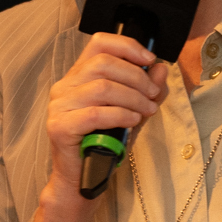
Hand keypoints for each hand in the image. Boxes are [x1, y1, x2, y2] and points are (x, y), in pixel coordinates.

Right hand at [44, 33, 168, 194]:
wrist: (84, 178)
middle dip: (136, 77)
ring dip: (132, 98)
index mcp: (78, 76)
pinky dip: (120, 114)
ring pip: (102, 87)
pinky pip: (95, 114)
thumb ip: (147, 90)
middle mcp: (65, 86)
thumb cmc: (105, 143)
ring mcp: (59, 106)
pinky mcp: (60, 127)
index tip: (150, 59)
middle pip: (103, 63)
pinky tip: (133, 121)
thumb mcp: (132, 111)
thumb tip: (161, 68)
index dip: (127, 46)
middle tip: (153, 95)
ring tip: (147, 110)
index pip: (99, 43)